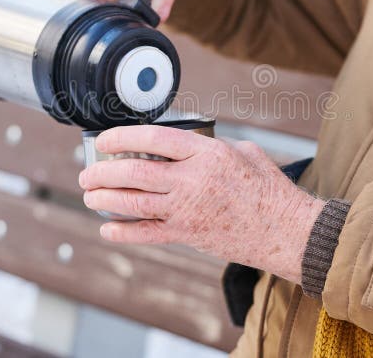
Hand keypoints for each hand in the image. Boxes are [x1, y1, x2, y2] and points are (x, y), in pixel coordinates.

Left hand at [78, 125, 324, 284]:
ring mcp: (187, 210)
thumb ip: (212, 145)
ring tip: (89, 195)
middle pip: (136, 173)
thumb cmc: (269, 188)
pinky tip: (107, 228)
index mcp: (207, 153)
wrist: (285, 230)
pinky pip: (147, 234)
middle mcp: (192, 180)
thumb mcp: (245, 151)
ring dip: (105, 199)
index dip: (123, 137)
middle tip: (87, 172)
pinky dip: (123, 232)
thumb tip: (188, 144)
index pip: (154, 139)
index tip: (105, 139)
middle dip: (104, 171)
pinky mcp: (188, 235)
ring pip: (134, 202)